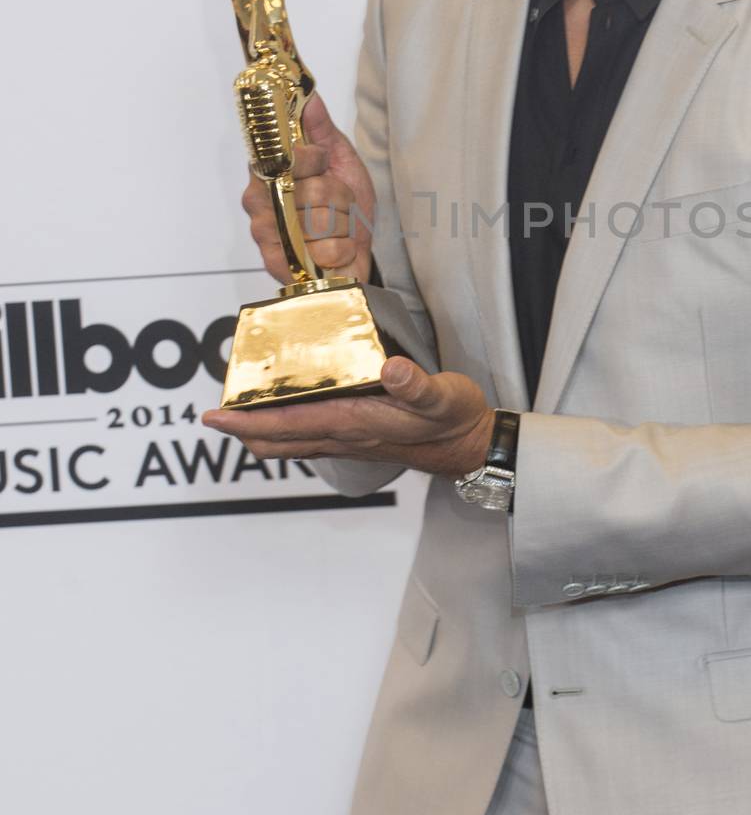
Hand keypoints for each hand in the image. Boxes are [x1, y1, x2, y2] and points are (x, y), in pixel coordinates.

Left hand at [202, 358, 494, 478]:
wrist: (472, 446)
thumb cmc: (456, 419)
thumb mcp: (443, 396)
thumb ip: (417, 385)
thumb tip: (391, 367)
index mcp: (355, 422)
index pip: (288, 425)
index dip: (247, 421)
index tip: (213, 415)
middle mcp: (345, 435)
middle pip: (277, 440)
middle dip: (242, 429)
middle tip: (215, 411)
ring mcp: (349, 441)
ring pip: (289, 443)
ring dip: (259, 431)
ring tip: (239, 411)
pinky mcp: (358, 439)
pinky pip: (308, 439)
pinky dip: (284, 430)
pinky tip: (283, 413)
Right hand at [242, 94, 375, 283]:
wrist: (356, 249)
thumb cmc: (344, 205)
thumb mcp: (339, 160)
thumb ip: (321, 130)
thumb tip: (309, 97)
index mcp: (268, 171)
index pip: (290, 156)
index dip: (316, 160)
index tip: (323, 163)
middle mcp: (260, 202)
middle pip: (310, 191)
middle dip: (339, 197)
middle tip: (338, 202)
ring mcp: (266, 235)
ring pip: (319, 222)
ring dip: (342, 225)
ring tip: (337, 227)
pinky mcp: (277, 265)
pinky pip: (321, 252)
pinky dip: (341, 250)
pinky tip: (335, 250)